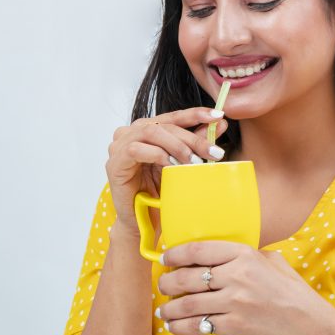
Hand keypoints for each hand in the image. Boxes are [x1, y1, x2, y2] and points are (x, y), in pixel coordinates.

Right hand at [105, 107, 228, 233]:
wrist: (142, 221)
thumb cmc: (160, 191)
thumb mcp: (181, 163)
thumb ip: (196, 143)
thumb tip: (220, 124)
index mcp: (147, 129)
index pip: (173, 116)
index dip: (196, 114)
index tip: (218, 115)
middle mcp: (131, 132)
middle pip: (165, 125)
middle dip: (193, 138)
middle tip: (213, 152)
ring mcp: (119, 146)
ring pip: (151, 132)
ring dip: (176, 146)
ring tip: (193, 161)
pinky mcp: (114, 162)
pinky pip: (136, 149)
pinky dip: (157, 155)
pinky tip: (171, 166)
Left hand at [156, 241, 334, 334]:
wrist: (304, 322)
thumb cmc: (289, 289)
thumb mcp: (271, 260)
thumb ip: (246, 254)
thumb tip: (221, 253)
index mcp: (244, 255)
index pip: (199, 250)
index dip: (176, 254)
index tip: (166, 257)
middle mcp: (236, 277)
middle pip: (187, 277)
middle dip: (167, 282)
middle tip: (162, 284)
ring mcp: (233, 302)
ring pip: (187, 304)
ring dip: (169, 307)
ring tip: (163, 309)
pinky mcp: (232, 325)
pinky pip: (197, 325)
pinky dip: (180, 327)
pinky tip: (173, 325)